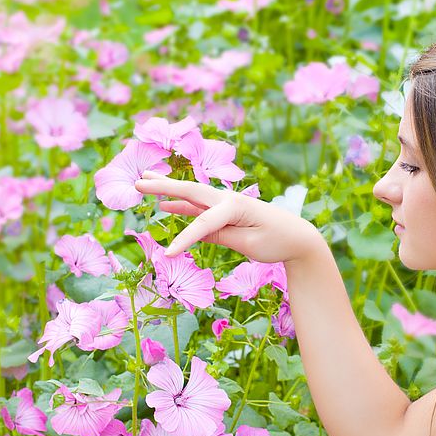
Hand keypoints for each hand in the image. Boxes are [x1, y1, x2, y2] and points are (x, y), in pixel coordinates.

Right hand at [134, 170, 322, 263]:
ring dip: (168, 189)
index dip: (184, 238)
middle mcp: (228, 200)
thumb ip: (223, 236)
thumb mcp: (250, 244)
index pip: (203, 223)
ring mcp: (226, 204)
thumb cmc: (277, 241)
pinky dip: (182, 206)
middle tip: (138, 181)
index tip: (167, 255)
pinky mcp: (226, 212)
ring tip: (144, 181)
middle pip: (191, 192)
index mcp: (236, 206)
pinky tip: (165, 206)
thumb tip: (198, 231)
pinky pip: (199, 208)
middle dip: (164, 186)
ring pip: (192, 195)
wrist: (298, 237)